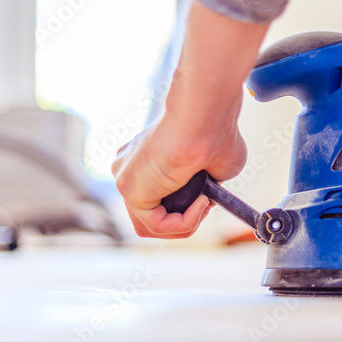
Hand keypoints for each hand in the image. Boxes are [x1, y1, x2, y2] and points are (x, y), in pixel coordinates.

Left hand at [112, 111, 246, 238]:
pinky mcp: (129, 190)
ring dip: (186, 224)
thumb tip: (209, 195)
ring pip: (153, 224)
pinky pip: (158, 224)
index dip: (185, 207)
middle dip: (182, 220)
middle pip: (151, 215)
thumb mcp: (215, 166)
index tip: (208, 196)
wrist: (205, 116)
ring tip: (204, 204)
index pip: (157, 197)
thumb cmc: (216, 131)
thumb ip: (205, 182)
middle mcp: (129, 167)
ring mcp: (125, 178)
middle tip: (205, 204)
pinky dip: (185, 222)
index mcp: (145, 158)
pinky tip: (201, 202)